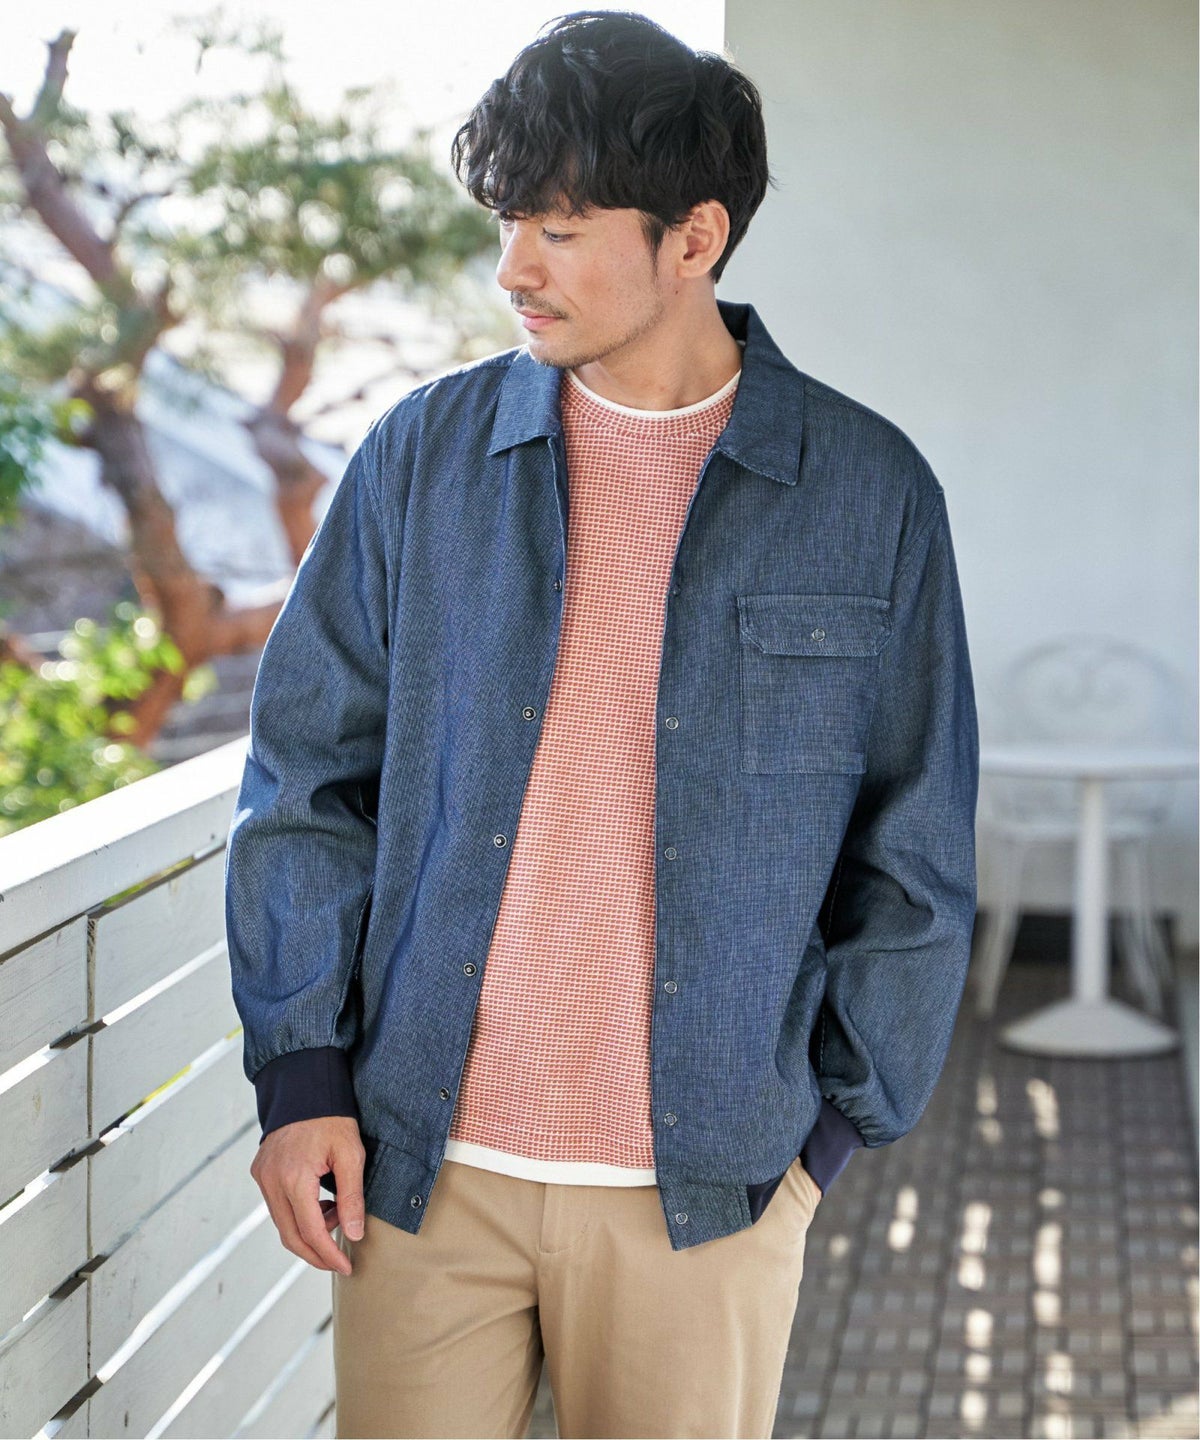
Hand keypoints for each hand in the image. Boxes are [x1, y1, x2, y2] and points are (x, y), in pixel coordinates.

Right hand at [250, 1116, 365, 1275]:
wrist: (305, 1087)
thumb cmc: (331, 1117)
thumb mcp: (350, 1155)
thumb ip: (351, 1197)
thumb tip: (353, 1235)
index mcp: (294, 1178)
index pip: (310, 1232)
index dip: (328, 1254)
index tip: (346, 1266)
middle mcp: (271, 1181)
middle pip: (290, 1236)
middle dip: (316, 1253)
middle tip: (339, 1259)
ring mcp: (262, 1177)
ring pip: (282, 1223)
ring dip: (309, 1231)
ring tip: (337, 1215)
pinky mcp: (261, 1172)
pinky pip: (278, 1206)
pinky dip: (299, 1214)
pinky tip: (321, 1204)